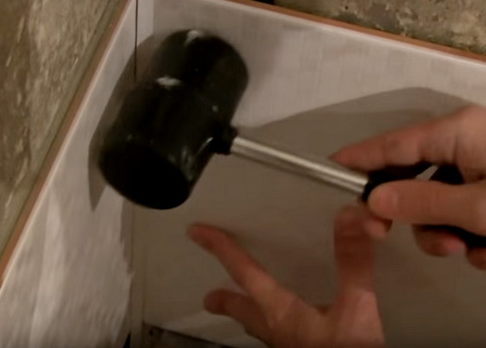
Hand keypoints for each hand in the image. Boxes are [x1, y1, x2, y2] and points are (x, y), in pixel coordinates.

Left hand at [188, 206, 383, 347]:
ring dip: (249, 316)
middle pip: (244, 312)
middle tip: (209, 298)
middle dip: (226, 301)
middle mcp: (277, 331)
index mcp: (280, 312)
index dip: (220, 249)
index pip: (243, 272)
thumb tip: (349, 218)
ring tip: (242, 312)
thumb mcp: (355, 307)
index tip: (198, 233)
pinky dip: (276, 327)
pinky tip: (291, 330)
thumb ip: (351, 263)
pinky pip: (281, 339)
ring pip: (260, 329)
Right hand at [332, 106, 485, 268]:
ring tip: (471, 250)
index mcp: (457, 133)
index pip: (391, 144)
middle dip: (410, 215)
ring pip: (436, 203)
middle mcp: (463, 144)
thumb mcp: (480, 208)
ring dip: (445, 234)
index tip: (326, 168)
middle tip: (383, 235)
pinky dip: (469, 235)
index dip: (357, 158)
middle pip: (411, 178)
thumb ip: (424, 203)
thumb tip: (373, 199)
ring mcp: (480, 167)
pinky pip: (461, 212)